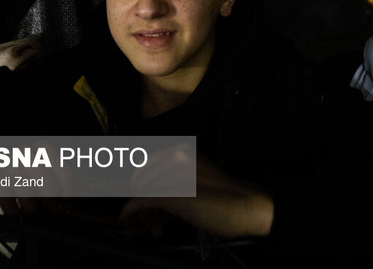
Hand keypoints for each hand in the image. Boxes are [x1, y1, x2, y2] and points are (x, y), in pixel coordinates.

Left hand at [121, 153, 273, 238]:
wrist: (245, 205)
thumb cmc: (226, 193)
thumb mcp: (199, 174)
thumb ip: (177, 173)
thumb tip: (152, 186)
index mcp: (183, 149)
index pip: (146, 162)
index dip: (140, 179)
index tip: (139, 192)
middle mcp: (176, 156)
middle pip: (140, 175)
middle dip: (138, 193)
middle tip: (147, 213)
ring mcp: (174, 173)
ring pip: (141, 190)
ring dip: (140, 207)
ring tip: (153, 222)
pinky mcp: (173, 194)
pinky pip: (141, 201)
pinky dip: (130, 210)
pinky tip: (126, 217)